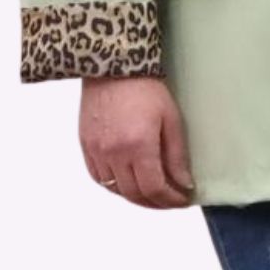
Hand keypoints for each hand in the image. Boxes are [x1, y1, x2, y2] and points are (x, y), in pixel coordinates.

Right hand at [79, 75, 196, 206]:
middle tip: (170, 200)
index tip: (182, 199)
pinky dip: (115, 185)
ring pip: (115, 189)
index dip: (171, 200)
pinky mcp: (86, 145)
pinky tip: (128, 182)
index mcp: (138, 145)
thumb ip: (177, 156)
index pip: (155, 188)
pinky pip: (99, 177)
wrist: (113, 66)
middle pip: (135, 194)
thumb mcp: (171, 119)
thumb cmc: (145, 87)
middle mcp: (114, 153)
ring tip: (152, 193)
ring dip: (135, 196)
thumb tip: (183, 184)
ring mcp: (96, 151)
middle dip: (156, 203)